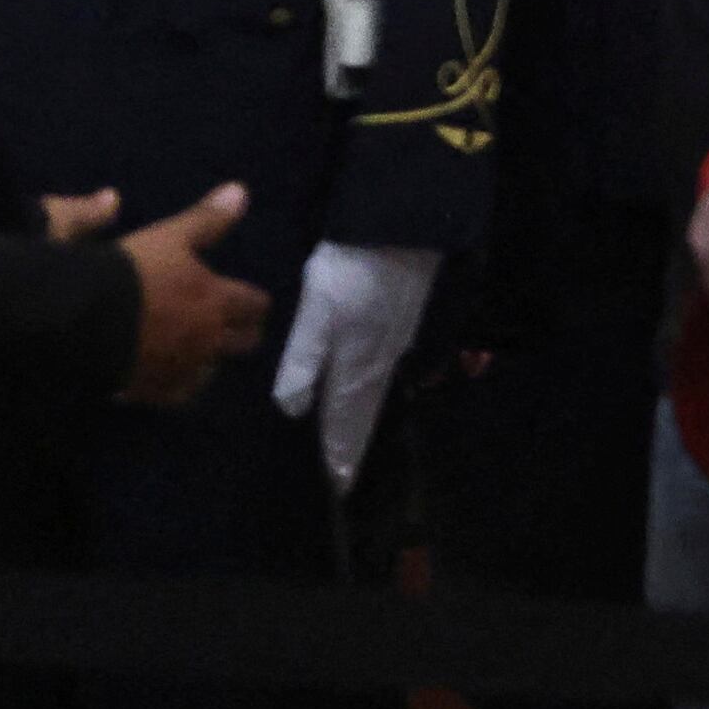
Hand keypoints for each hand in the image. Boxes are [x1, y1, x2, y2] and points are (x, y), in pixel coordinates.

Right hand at [106, 184, 265, 406]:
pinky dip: (179, 384)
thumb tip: (241, 192)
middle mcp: (208, 339)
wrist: (83, 319)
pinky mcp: (154, 390)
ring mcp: (182, 369)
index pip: (255, 305)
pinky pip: (178, 394)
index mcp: (217, 301)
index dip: (255, 302)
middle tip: (233, 326)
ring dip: (210, 360)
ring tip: (199, 351)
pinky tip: (169, 376)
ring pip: (212, 370)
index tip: (250, 301)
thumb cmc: (131, 272)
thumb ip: (207, 220)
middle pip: (244, 342)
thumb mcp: (170, 237)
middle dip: (243, 333)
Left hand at [270, 239, 437, 491]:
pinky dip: (405, 379)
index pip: (349, 416)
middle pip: (370, 404)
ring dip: (375, 409)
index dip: (342, 447)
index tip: (340, 481)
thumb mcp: (317, 313)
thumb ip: (306, 360)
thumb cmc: (353, 271)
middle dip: (358, 434)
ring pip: (388, 383)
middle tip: (350, 463)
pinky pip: (410, 360)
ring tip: (364, 428)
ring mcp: (405, 336)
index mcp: (361, 362)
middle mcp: (387, 357)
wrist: (404, 228)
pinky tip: (406, 377)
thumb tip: (293, 410)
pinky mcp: (414, 315)